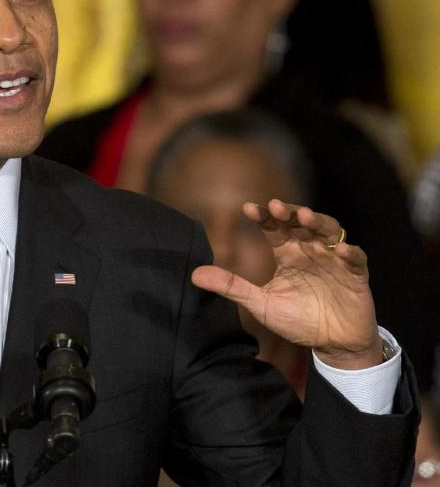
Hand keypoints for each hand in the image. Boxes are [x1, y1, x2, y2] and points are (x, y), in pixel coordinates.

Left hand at [191, 199, 382, 369]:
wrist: (333, 344)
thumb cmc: (298, 319)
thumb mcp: (261, 304)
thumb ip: (232, 287)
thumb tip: (195, 274)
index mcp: (288, 254)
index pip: (274, 228)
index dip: (264, 217)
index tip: (248, 209)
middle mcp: (310, 251)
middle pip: (301, 224)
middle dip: (290, 212)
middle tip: (276, 206)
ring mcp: (334, 261)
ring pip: (329, 233)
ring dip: (318, 223)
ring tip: (304, 217)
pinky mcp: (356, 276)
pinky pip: (356, 260)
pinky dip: (350, 253)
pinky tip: (340, 250)